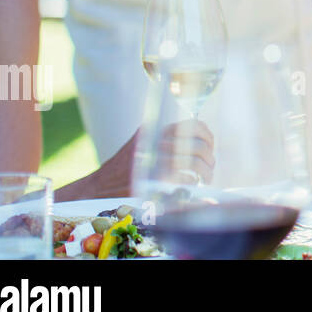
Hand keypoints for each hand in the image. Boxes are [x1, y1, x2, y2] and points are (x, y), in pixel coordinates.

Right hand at [54, 121, 214, 202]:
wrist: (100, 186)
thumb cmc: (125, 167)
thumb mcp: (144, 143)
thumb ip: (165, 139)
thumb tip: (198, 140)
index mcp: (156, 130)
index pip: (192, 125)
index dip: (207, 136)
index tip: (211, 146)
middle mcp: (155, 142)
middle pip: (196, 146)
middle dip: (208, 159)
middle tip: (209, 168)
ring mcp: (154, 160)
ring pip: (192, 162)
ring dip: (204, 172)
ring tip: (205, 178)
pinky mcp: (153, 179)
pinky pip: (182, 177)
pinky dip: (191, 182)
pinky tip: (191, 185)